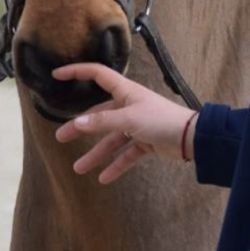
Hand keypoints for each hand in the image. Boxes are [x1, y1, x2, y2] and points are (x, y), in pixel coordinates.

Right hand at [53, 62, 198, 183]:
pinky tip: (104, 179)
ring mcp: (137, 124)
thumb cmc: (161, 120)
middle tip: (60, 138)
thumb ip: (103, 122)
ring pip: (111, 138)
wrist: (192, 138)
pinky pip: (126, 154)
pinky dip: (116, 165)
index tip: (57, 75)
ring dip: (96, 153)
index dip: (77, 72)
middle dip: (80, 127)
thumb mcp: (129, 119)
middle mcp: (129, 105)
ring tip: (79, 168)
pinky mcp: (146, 141)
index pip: (97, 74)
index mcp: (125, 91)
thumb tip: (77, 122)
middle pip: (99, 114)